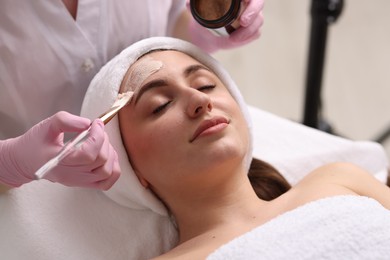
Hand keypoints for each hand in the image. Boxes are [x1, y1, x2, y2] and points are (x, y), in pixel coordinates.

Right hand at [0, 111, 119, 189]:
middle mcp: (71, 175)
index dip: (98, 137)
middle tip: (97, 129)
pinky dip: (113, 169)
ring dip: (110, 153)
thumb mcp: (47, 125)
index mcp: (59, 161)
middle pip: (100, 161)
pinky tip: (107, 155)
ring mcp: (79, 181)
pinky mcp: (84, 183)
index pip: (88, 154)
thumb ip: (66, 121)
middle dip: (104, 141)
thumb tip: (88, 123)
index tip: (96, 122)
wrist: (26, 161)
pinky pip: (107, 182)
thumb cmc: (35, 143)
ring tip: (101, 141)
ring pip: (106, 172)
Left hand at [188, 0, 263, 52]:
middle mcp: (248, 3)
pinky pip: (255, 33)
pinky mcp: (252, 31)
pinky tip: (236, 41)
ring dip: (247, 31)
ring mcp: (252, 17)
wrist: (207, 34)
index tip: (242, 3)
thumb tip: (189, 3)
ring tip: (233, 39)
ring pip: (257, 21)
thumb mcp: (199, 11)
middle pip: (258, 4)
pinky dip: (247, 38)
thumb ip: (195, 6)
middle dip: (253, 13)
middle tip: (243, 22)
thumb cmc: (205, 17)